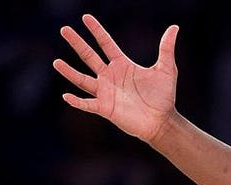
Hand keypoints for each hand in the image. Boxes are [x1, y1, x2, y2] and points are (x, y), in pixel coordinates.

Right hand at [54, 14, 179, 142]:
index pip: (106, 44)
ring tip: (56, 62)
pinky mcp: (105, 108)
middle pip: (89, 56)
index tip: (85, 17)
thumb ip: (166, 48)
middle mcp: (110, 76)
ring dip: (69, 72)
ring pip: (82, 79)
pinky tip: (66, 96)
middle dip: (77, 43)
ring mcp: (105, 92)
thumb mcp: (167, 70)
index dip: (97, 31)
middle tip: (64, 29)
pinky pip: (87, 104)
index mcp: (122, 65)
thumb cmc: (164, 97)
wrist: (162, 121)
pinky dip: (77, 101)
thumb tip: (174, 27)